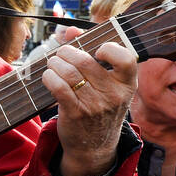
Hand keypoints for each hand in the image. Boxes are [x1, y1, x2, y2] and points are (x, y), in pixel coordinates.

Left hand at [42, 42, 137, 175]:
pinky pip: (58, 86)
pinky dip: (49, 77)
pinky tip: (48, 77)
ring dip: (54, 64)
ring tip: (52, 65)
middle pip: (84, 60)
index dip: (108, 48)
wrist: (94, 146)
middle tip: (60, 56)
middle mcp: (113, 94)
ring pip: (68, 72)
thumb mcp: (106, 85)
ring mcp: (95, 105)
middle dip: (66, 53)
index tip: (96, 50)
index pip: (125, 58)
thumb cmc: (99, 107)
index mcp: (127, 84)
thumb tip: (70, 29)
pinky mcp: (75, 113)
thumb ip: (90, 53)